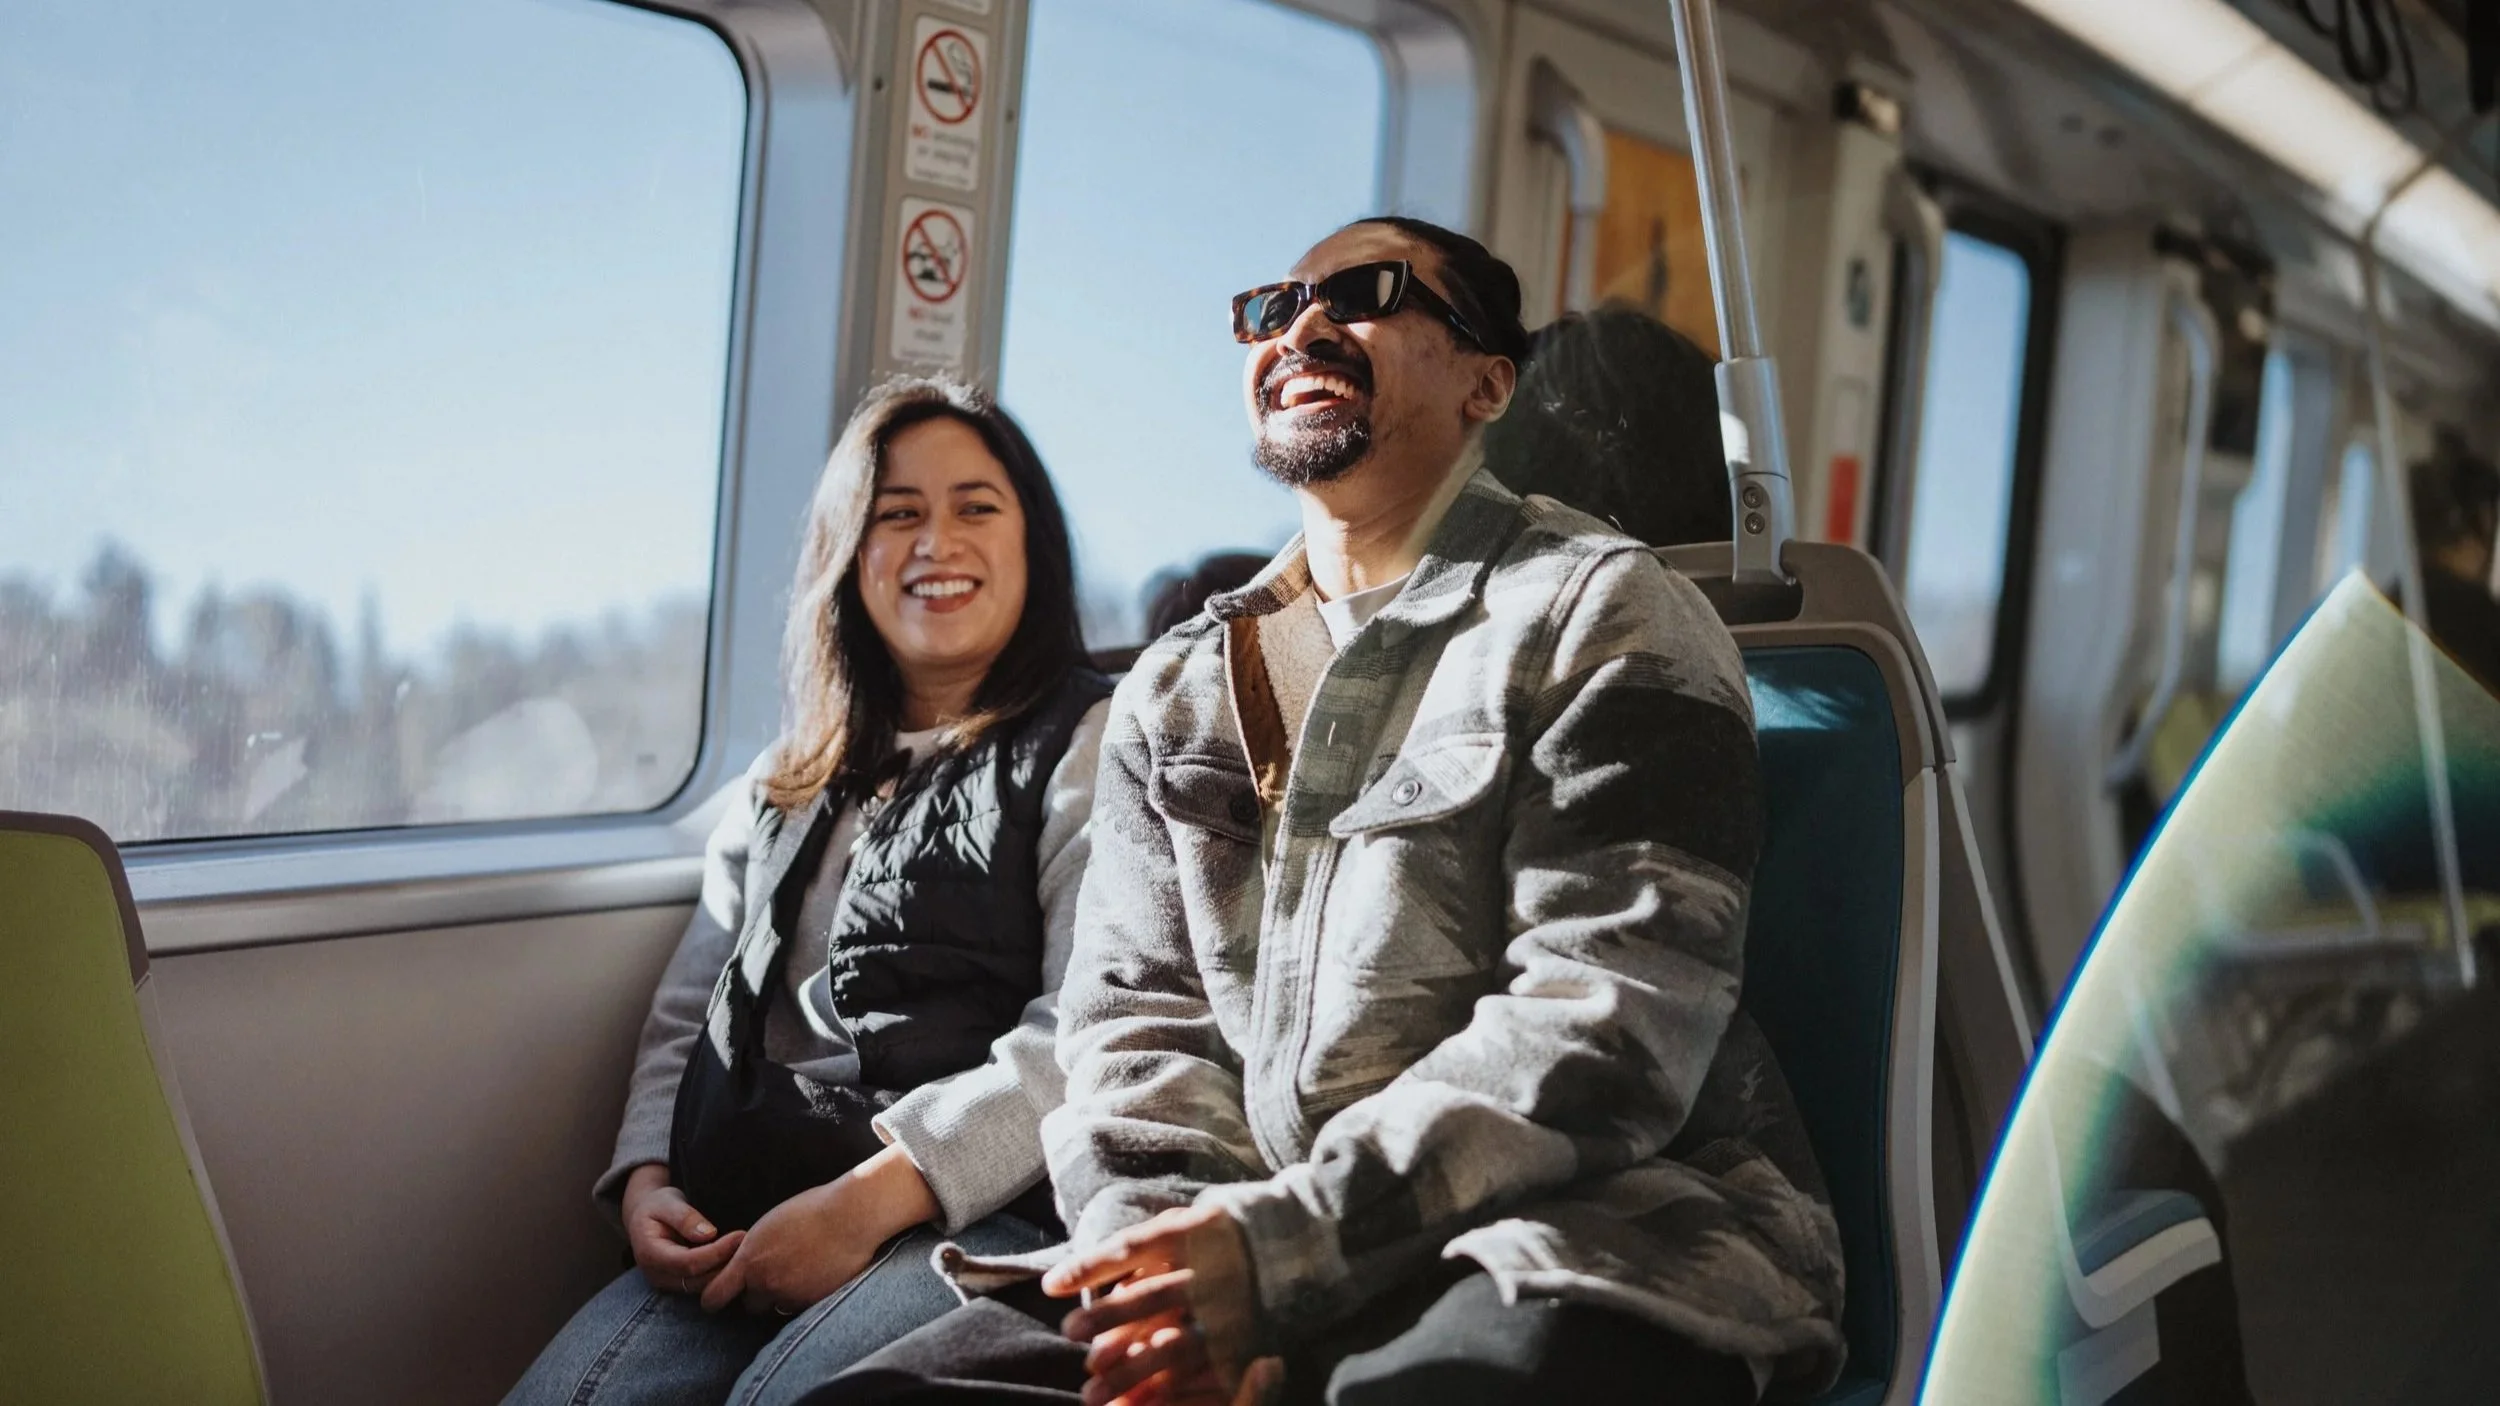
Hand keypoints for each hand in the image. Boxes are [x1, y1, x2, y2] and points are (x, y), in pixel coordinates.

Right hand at [622, 1163, 743, 1295]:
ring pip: (702, 1287)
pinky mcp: (679, 1284)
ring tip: (747, 1250)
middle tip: (752, 1244)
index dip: (716, 1253)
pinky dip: (720, 1274)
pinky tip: (737, 1258)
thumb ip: (685, 1217)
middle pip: (697, 1280)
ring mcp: (667, 1283)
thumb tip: (708, 1234)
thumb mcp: (668, 1202)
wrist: (645, 1217)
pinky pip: (702, 1285)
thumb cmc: (657, 1205)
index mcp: (649, 1254)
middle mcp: (656, 1275)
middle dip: (725, 1264)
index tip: (740, 1236)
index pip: (688, 1263)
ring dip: (726, 1272)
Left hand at [701, 1144, 939, 1314]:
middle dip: (758, 1294)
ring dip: (782, 1296)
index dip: (713, 1298)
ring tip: (799, 1272)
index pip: (713, 1296)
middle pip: (749, 1305)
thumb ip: (751, 1249)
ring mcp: (789, 1294)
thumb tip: (741, 1260)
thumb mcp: (770, 1225)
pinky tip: (816, 1274)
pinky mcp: (812, 1301)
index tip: (721, 1293)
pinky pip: (799, 1307)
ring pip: (776, 1307)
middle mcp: (765, 1281)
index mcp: (749, 1259)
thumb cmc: (812, 1210)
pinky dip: (804, 1296)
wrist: (850, 1216)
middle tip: (775, 1275)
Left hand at [1047, 1205, 1263, 1405]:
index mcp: (1200, 1232)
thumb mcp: (1205, 1216)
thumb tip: (1115, 1276)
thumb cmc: (1241, 1230)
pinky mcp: (1246, 1345)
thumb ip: (1163, 1238)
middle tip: (1068, 1337)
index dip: (1090, 1266)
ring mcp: (1232, 1312)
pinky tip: (1137, 1405)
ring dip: (1129, 1371)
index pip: (1132, 1246)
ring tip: (1091, 1392)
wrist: (1313, 1243)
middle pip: (1149, 1298)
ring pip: (1173, 1345)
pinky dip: (1166, 1392)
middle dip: (1106, 1320)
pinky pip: (1201, 1374)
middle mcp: (1215, 1271)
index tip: (1051, 1285)